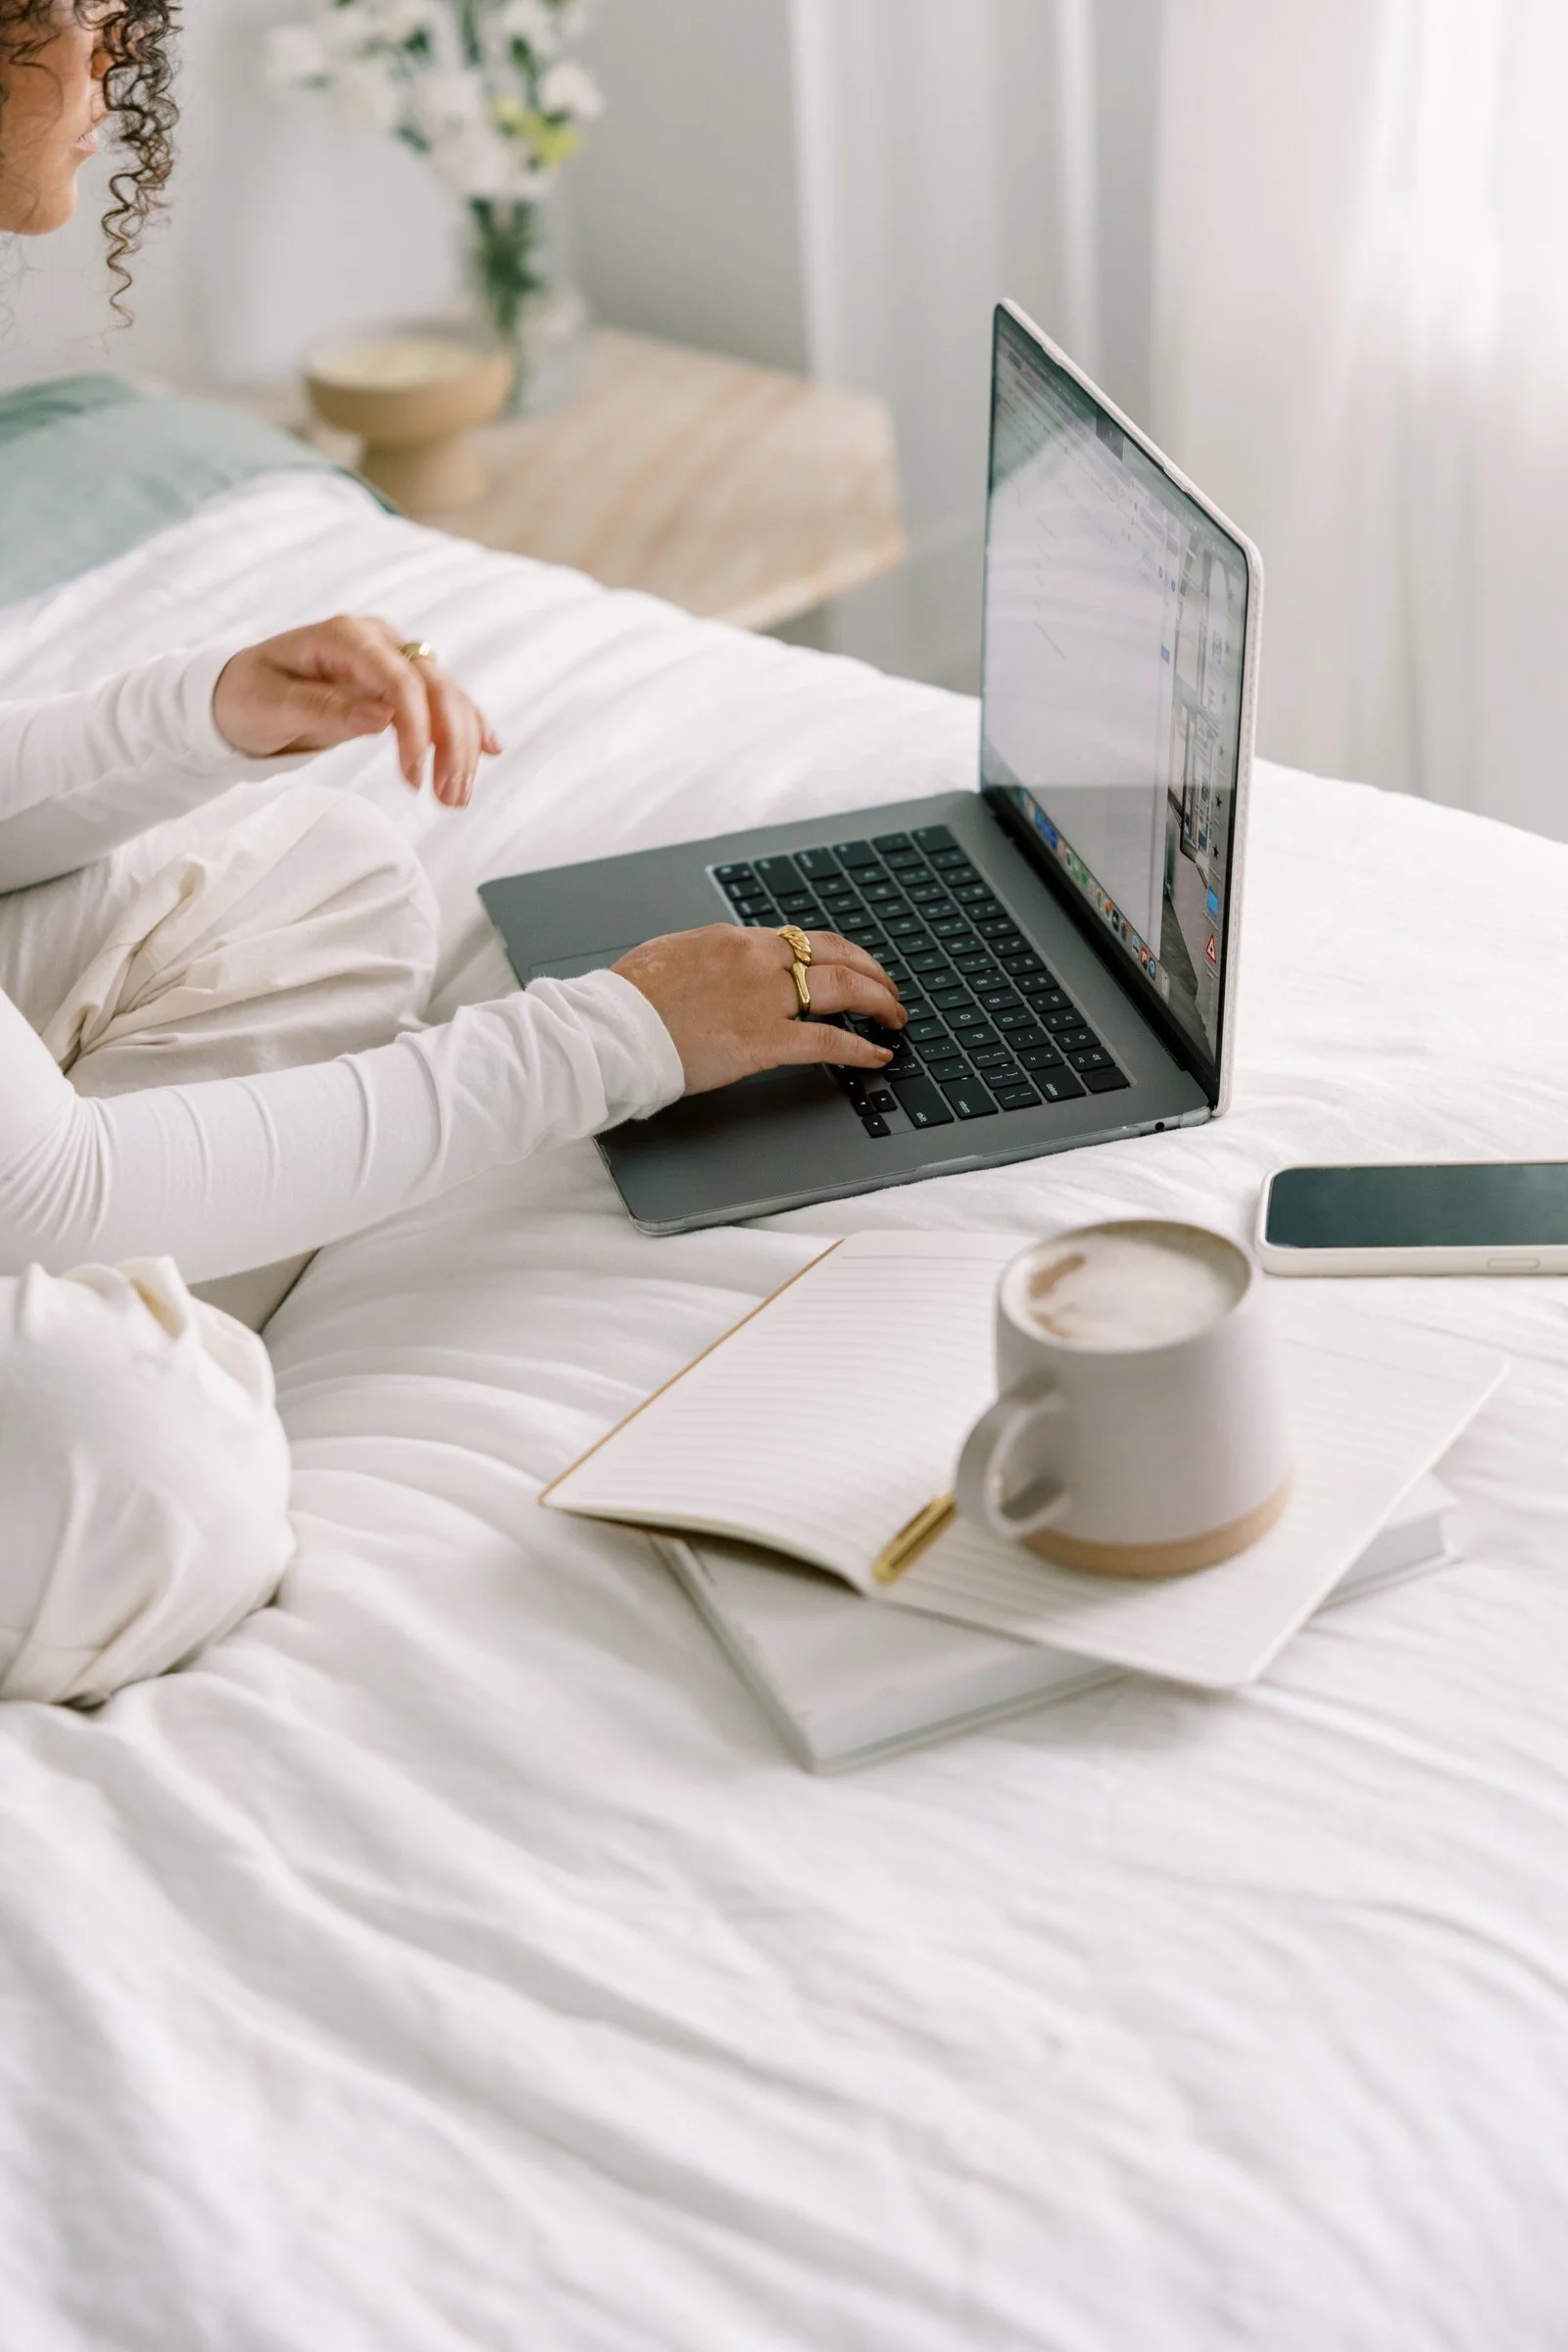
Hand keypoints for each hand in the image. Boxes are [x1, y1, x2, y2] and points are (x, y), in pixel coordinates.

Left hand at [212, 615, 500, 806]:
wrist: (239, 691)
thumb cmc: (248, 695)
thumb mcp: (273, 705)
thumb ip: (327, 709)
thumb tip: (383, 719)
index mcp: (344, 637)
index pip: (399, 679)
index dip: (417, 728)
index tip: (415, 776)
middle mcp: (377, 641)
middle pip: (435, 686)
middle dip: (451, 742)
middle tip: (449, 795)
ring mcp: (392, 659)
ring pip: (446, 696)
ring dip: (461, 746)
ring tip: (457, 796)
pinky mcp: (399, 683)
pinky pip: (442, 702)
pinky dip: (467, 727)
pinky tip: (491, 749)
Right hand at [614, 926, 906, 1093]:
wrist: (611, 1028)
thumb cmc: (629, 1000)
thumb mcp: (673, 958)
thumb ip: (708, 960)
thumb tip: (720, 968)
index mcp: (733, 939)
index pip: (800, 940)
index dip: (837, 954)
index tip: (852, 967)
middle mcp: (756, 960)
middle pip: (835, 955)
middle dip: (872, 972)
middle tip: (889, 990)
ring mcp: (763, 998)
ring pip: (843, 988)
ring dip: (879, 1002)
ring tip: (895, 1018)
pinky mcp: (763, 1040)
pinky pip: (828, 1040)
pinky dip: (860, 1047)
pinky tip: (878, 1055)